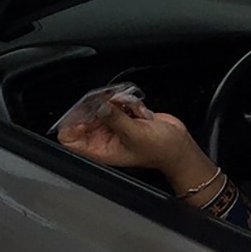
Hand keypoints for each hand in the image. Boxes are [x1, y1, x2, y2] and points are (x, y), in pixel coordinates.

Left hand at [56, 94, 215, 196]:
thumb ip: (116, 119)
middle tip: (113, 103)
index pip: (70, 139)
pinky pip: (115, 102)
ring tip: (131, 109)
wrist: (180, 146)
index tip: (83, 111)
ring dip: (116, 103)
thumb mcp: (136, 135)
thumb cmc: (161, 150)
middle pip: (84, 117)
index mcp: (100, 150)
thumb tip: (100, 106)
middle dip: (98, 107)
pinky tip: (138, 111)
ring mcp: (112, 126)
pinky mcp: (123, 116)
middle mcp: (102, 138)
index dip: (71, 124)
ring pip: (100, 106)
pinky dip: (126, 102)